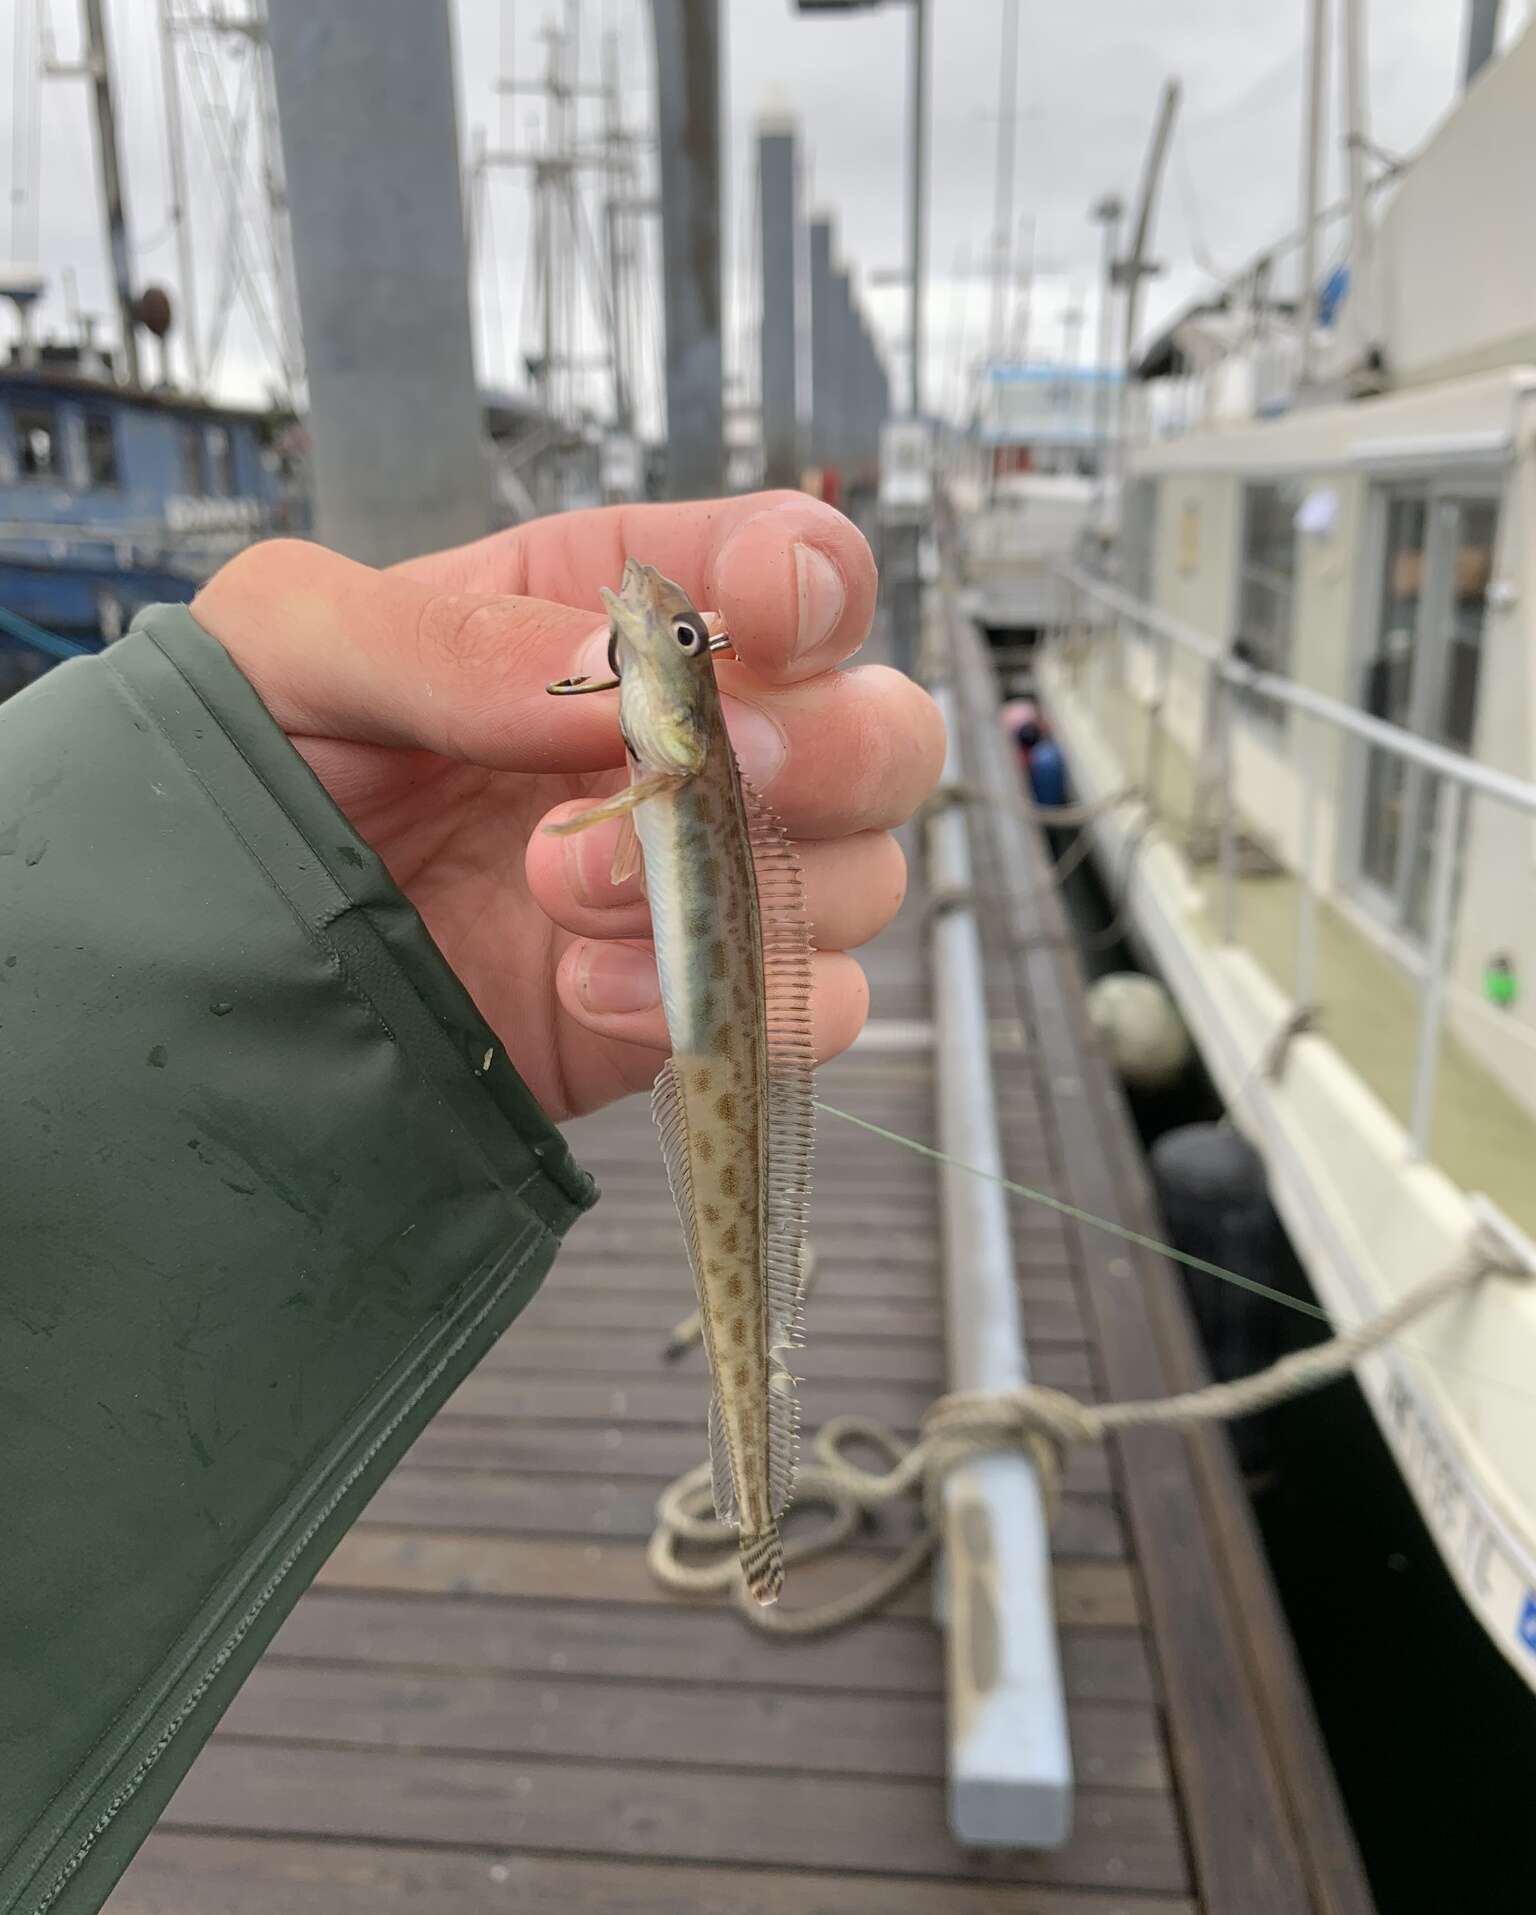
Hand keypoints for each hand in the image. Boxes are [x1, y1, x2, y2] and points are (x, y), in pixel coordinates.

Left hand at [191, 492, 943, 1121]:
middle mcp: (691, 746)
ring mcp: (700, 883)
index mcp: (613, 618)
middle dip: (822, 755)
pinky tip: (591, 994)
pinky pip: (810, 1009)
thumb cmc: (249, 770)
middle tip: (698, 776)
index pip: (792, 569)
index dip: (812, 584)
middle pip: (881, 731)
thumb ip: (447, 637)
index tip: (763, 614)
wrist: (216, 961)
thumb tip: (611, 668)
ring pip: (865, 875)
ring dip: (741, 888)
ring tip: (559, 896)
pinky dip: (733, 1005)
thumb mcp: (298, 649)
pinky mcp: (689, 1003)